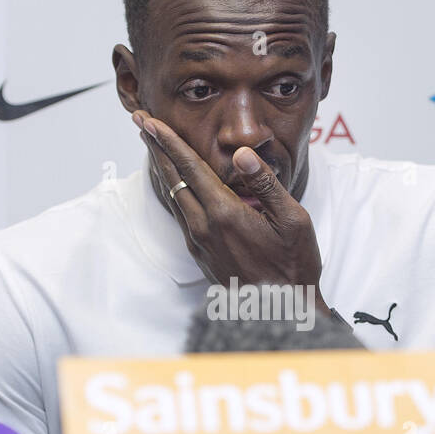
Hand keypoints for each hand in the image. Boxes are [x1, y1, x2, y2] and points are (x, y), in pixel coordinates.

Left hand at [133, 109, 328, 312]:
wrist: (281, 312)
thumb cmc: (294, 267)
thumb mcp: (293, 221)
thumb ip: (265, 185)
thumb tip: (241, 155)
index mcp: (226, 214)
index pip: (190, 168)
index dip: (168, 141)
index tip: (150, 121)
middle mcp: (204, 228)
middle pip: (172, 179)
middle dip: (155, 147)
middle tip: (140, 121)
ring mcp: (199, 243)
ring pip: (173, 196)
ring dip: (162, 167)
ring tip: (153, 145)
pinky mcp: (200, 254)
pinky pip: (181, 213)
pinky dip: (173, 189)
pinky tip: (175, 182)